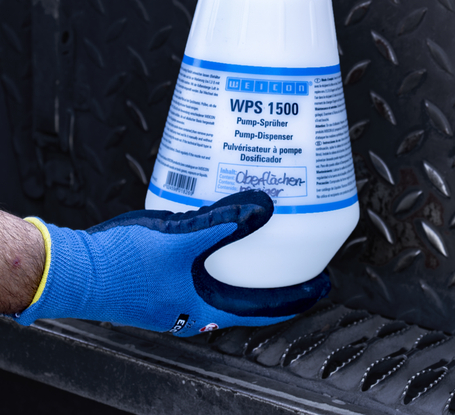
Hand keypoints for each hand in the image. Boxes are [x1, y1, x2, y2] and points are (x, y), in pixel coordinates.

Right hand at [14, 191, 328, 335]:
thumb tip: (264, 207)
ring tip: (260, 237)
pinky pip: (197, 267)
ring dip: (241, 263)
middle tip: (296, 258)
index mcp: (200, 306)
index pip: (260, 307)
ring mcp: (172, 294)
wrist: (73, 269)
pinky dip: (214, 251)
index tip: (320, 285)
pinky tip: (213, 227)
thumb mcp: (181, 236)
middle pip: (242, 295)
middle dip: (269, 277)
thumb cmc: (121, 263)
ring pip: (219, 280)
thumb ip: (223, 221)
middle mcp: (190, 306)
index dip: (293, 297)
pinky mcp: (156, 278)